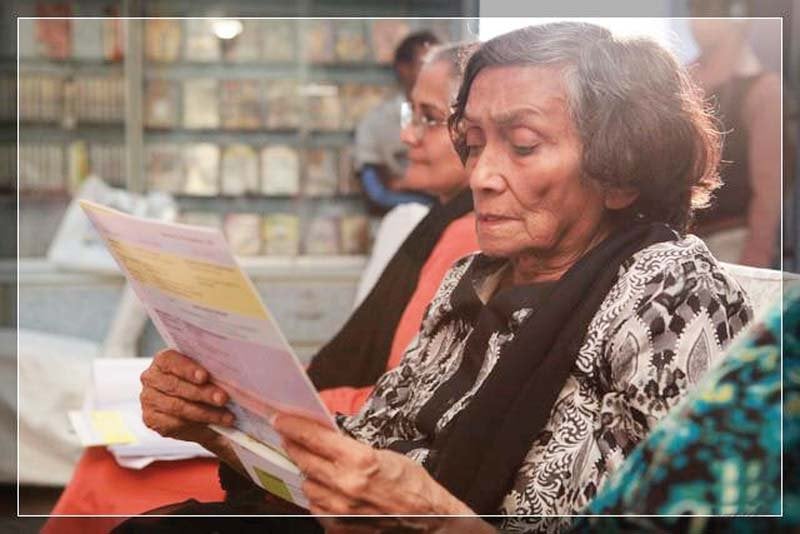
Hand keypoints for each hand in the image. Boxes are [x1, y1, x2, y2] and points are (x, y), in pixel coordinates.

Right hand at [139, 349, 234, 446]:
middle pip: (175, 385)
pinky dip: (197, 424)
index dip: (187, 368)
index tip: (205, 376)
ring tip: (226, 417)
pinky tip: (215, 425)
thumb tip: (233, 371)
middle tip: (223, 398)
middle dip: (202, 393)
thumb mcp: (207, 374)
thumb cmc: (204, 384)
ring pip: (177, 407)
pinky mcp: (151, 420)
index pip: (169, 360)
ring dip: (205, 412)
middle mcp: (151, 378)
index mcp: (162, 361)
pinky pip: (174, 423)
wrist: (198, 410)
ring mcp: (149, 400)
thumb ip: (212, 370)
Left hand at [272, 412, 473, 516]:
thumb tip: (325, 437)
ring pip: (307, 484)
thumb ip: (350, 447)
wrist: (427, 518)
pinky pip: (315, 506)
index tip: (281, 420)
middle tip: (288, 434)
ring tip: (312, 462)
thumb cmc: (411, 484)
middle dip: (294, 444)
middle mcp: (346, 485)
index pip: (314, 438)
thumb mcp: (383, 453)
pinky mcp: (340, 526)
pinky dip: (316, 494)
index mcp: (359, 460)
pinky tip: (324, 486)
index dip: (293, 426)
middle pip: (304, 459)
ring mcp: (341, 509)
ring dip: (306, 471)